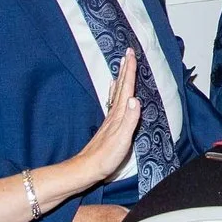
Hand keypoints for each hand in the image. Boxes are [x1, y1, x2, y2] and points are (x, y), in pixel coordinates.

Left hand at [66, 55, 142, 192]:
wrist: (87, 169)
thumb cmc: (105, 157)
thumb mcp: (121, 140)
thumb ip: (129, 119)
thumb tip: (135, 99)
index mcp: (119, 115)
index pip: (126, 88)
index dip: (129, 71)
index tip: (131, 54)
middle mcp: (114, 114)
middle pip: (121, 86)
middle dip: (125, 69)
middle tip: (128, 53)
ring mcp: (110, 119)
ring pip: (117, 93)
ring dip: (121, 78)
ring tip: (123, 66)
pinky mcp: (109, 126)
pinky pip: (114, 102)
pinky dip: (116, 92)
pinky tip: (114, 90)